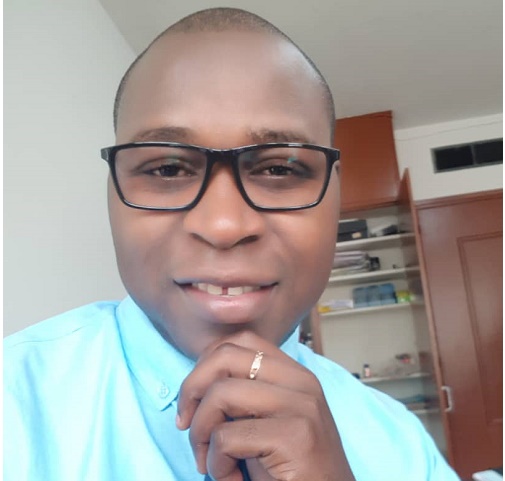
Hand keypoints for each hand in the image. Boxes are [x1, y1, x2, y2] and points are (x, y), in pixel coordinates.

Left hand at [176, 331, 355, 480]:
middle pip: (224, 356)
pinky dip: (216, 463)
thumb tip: (196, 384)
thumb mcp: (267, 419)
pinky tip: (232, 477)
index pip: (239, 340)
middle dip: (192, 390)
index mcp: (293, 373)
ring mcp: (301, 406)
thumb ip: (245, 393)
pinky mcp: (294, 436)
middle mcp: (301, 381)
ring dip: (201, 433)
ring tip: (210, 460)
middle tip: (187, 425)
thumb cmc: (288, 467)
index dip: (205, 365)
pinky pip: (227, 437)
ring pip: (221, 394)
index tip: (194, 400)